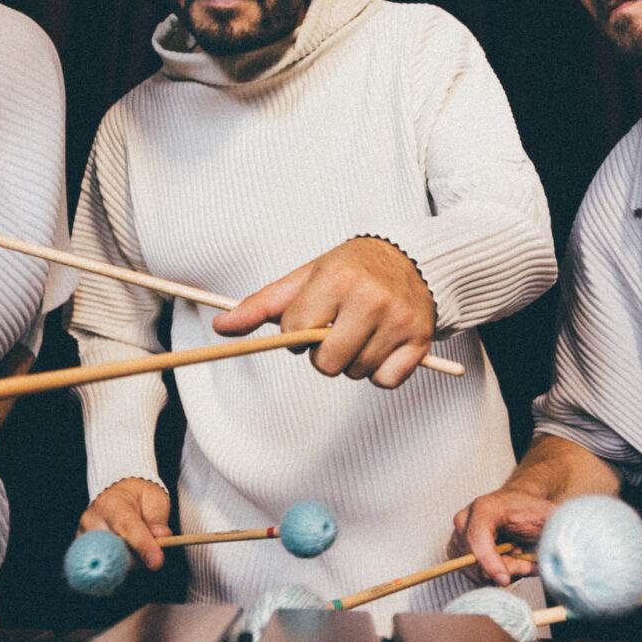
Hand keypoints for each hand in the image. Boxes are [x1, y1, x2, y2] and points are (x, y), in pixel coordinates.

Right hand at [78, 477, 171, 570]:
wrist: (118, 493)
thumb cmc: (138, 496)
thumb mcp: (155, 499)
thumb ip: (158, 518)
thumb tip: (162, 536)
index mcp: (111, 503)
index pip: (127, 528)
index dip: (142, 546)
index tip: (156, 562)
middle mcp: (92, 520)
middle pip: (117, 551)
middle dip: (138, 557)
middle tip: (151, 548)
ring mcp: (84, 536)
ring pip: (111, 561)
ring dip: (129, 560)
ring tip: (136, 544)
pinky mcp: (83, 549)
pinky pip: (104, 565)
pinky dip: (119, 563)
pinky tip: (125, 551)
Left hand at [212, 237, 435, 387]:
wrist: (413, 259)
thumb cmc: (350, 270)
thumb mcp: (305, 279)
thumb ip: (261, 305)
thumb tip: (221, 328)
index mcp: (337, 278)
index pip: (296, 333)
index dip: (296, 333)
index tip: (312, 318)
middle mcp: (371, 299)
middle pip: (326, 364)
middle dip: (323, 355)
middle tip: (335, 331)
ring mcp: (399, 321)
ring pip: (356, 373)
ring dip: (352, 361)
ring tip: (362, 333)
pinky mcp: (421, 340)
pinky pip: (386, 382)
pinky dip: (381, 371)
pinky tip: (383, 345)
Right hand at [451, 487, 552, 585]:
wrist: (517, 506)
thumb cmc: (532, 511)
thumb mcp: (549, 518)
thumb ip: (555, 532)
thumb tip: (560, 554)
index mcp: (484, 507)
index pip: (478, 536)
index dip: (489, 560)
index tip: (505, 579)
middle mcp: (464, 520)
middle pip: (478, 561)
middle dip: (507, 568)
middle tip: (529, 562)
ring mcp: (457, 537)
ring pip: (477, 572)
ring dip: (503, 571)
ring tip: (517, 555)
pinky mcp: (456, 551)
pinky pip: (474, 575)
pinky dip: (494, 573)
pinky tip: (505, 559)